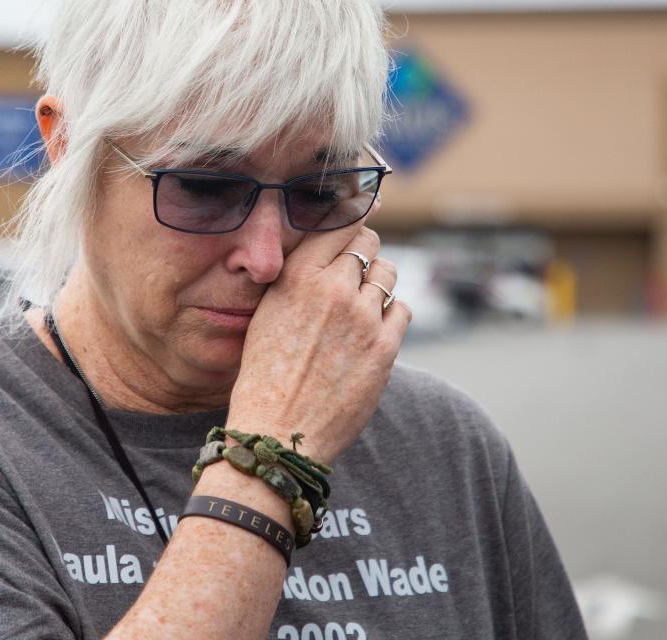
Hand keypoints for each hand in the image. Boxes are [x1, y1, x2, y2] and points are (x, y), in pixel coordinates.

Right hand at [227, 222, 410, 463]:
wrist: (277, 431)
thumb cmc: (265, 375)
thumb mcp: (267, 313)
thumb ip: (297, 278)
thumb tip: (327, 251)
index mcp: (298, 276)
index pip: (340, 222)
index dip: (352, 218)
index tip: (358, 218)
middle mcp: (334, 289)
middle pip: (369, 243)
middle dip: (364, 252)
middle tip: (357, 269)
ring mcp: (363, 318)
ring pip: (388, 274)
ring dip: (378, 282)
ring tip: (362, 303)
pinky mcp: (385, 348)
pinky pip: (401, 309)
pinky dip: (391, 313)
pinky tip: (374, 329)